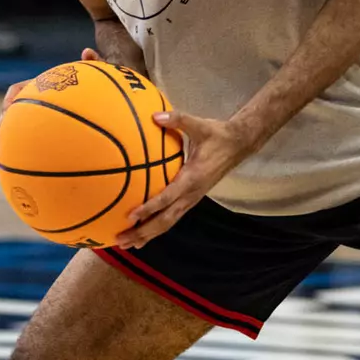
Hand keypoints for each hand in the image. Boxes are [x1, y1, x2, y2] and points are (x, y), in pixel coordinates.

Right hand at [0, 48, 101, 154]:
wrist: (109, 113)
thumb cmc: (106, 95)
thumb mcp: (103, 80)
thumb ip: (96, 65)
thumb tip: (87, 50)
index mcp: (44, 92)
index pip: (19, 90)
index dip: (10, 99)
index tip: (8, 109)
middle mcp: (37, 108)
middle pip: (11, 115)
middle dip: (1, 127)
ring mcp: (39, 126)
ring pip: (14, 134)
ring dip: (3, 144)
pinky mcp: (43, 143)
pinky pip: (27, 150)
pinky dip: (17, 159)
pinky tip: (13, 171)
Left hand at [114, 111, 252, 249]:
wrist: (238, 145)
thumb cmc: (216, 135)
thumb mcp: (199, 124)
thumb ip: (178, 119)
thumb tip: (156, 115)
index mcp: (192, 178)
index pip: (167, 197)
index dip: (149, 208)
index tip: (130, 216)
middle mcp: (191, 194)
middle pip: (165, 220)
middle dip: (143, 231)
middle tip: (120, 240)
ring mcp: (192, 199)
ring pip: (168, 223)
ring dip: (148, 235)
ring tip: (126, 244)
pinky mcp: (191, 199)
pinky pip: (172, 217)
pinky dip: (156, 228)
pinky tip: (142, 234)